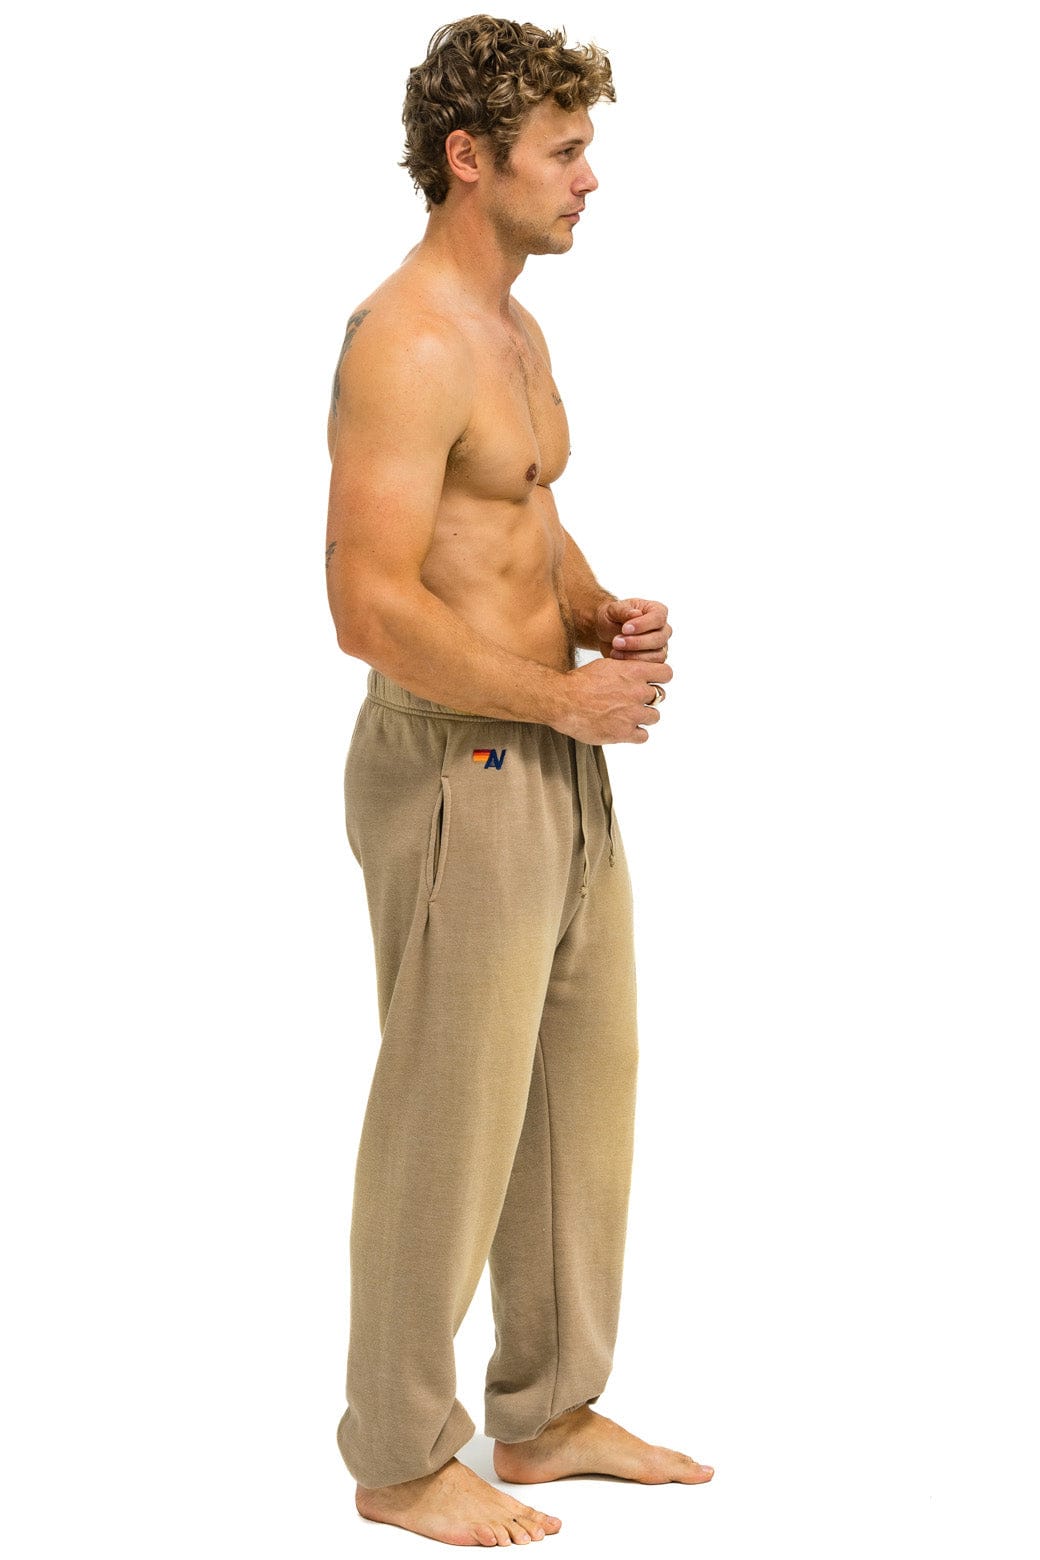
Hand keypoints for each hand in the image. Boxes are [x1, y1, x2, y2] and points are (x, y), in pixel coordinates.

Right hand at [555, 657, 672, 745]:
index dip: (660, 678)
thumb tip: (635, 671)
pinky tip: (624, 729)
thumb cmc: (579, 682)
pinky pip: (643, 736)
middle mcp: (638, 692)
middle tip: (633, 700)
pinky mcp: (624, 732)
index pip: (666, 673)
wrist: (563, 701)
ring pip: (654, 716)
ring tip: (627, 716)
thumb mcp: (605, 665)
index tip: (652, 681)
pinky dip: (636, 734)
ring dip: (643, 716)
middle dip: (648, 698)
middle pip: (659, 696)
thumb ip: (625, 669)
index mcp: (634, 672)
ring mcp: (633, 713)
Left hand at [595, 598, 671, 663]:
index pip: (658, 618)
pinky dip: (634, 664)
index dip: (643, 625)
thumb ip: (624, 610)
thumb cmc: (612, 617)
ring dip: (635, 655)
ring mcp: (660, 646)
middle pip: (659, 638)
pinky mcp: (654, 661)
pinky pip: (651, 667)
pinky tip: (619, 659)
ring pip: (657, 655)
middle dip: (637, 642)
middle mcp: (663, 629)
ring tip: (615, 651)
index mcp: (657, 611)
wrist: (605, 631)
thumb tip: (637, 614)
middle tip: (616, 642)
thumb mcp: (613, 610)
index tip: (625, 629)